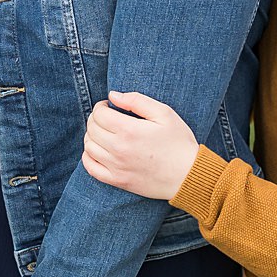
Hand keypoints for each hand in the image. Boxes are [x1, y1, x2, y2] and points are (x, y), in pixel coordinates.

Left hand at [81, 90, 197, 201]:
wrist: (188, 176)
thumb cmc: (179, 142)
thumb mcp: (164, 113)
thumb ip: (137, 100)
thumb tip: (113, 95)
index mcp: (129, 130)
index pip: (99, 114)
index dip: (101, 106)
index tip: (109, 106)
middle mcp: (118, 149)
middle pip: (92, 129)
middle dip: (96, 118)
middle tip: (107, 117)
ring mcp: (116, 167)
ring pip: (89, 146)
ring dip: (92, 136)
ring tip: (105, 132)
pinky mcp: (117, 181)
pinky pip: (91, 168)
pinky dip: (88, 157)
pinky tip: (98, 150)